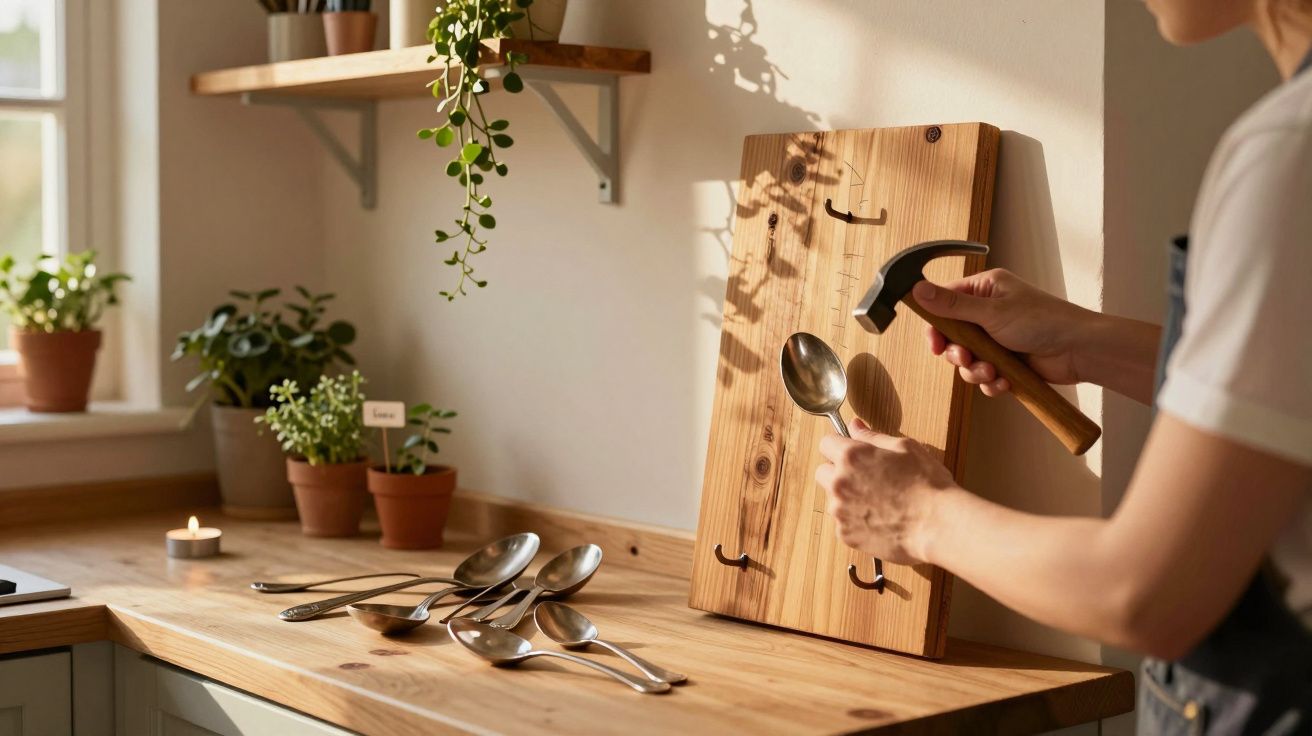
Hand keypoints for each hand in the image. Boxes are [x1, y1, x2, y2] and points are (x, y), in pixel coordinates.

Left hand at [814, 419, 958, 563]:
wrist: (937, 525)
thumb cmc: (927, 484)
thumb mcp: (905, 448)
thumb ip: (873, 437)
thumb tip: (855, 426)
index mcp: (851, 457)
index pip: (825, 443)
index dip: (839, 446)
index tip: (850, 453)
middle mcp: (839, 483)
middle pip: (823, 472)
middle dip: (838, 473)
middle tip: (866, 479)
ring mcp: (840, 511)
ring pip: (833, 500)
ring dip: (847, 499)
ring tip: (879, 503)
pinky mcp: (845, 535)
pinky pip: (843, 523)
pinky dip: (856, 522)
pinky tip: (880, 520)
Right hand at [914, 269, 1094, 396]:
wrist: (1078, 351)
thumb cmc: (1043, 321)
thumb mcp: (991, 312)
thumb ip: (952, 305)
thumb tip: (917, 289)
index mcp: (984, 290)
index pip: (945, 303)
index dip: (936, 325)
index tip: (935, 343)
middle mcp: (988, 312)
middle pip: (952, 336)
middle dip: (958, 353)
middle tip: (966, 359)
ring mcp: (997, 338)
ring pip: (967, 360)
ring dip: (976, 371)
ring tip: (992, 373)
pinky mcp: (1006, 361)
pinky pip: (984, 375)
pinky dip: (991, 382)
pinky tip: (1004, 383)